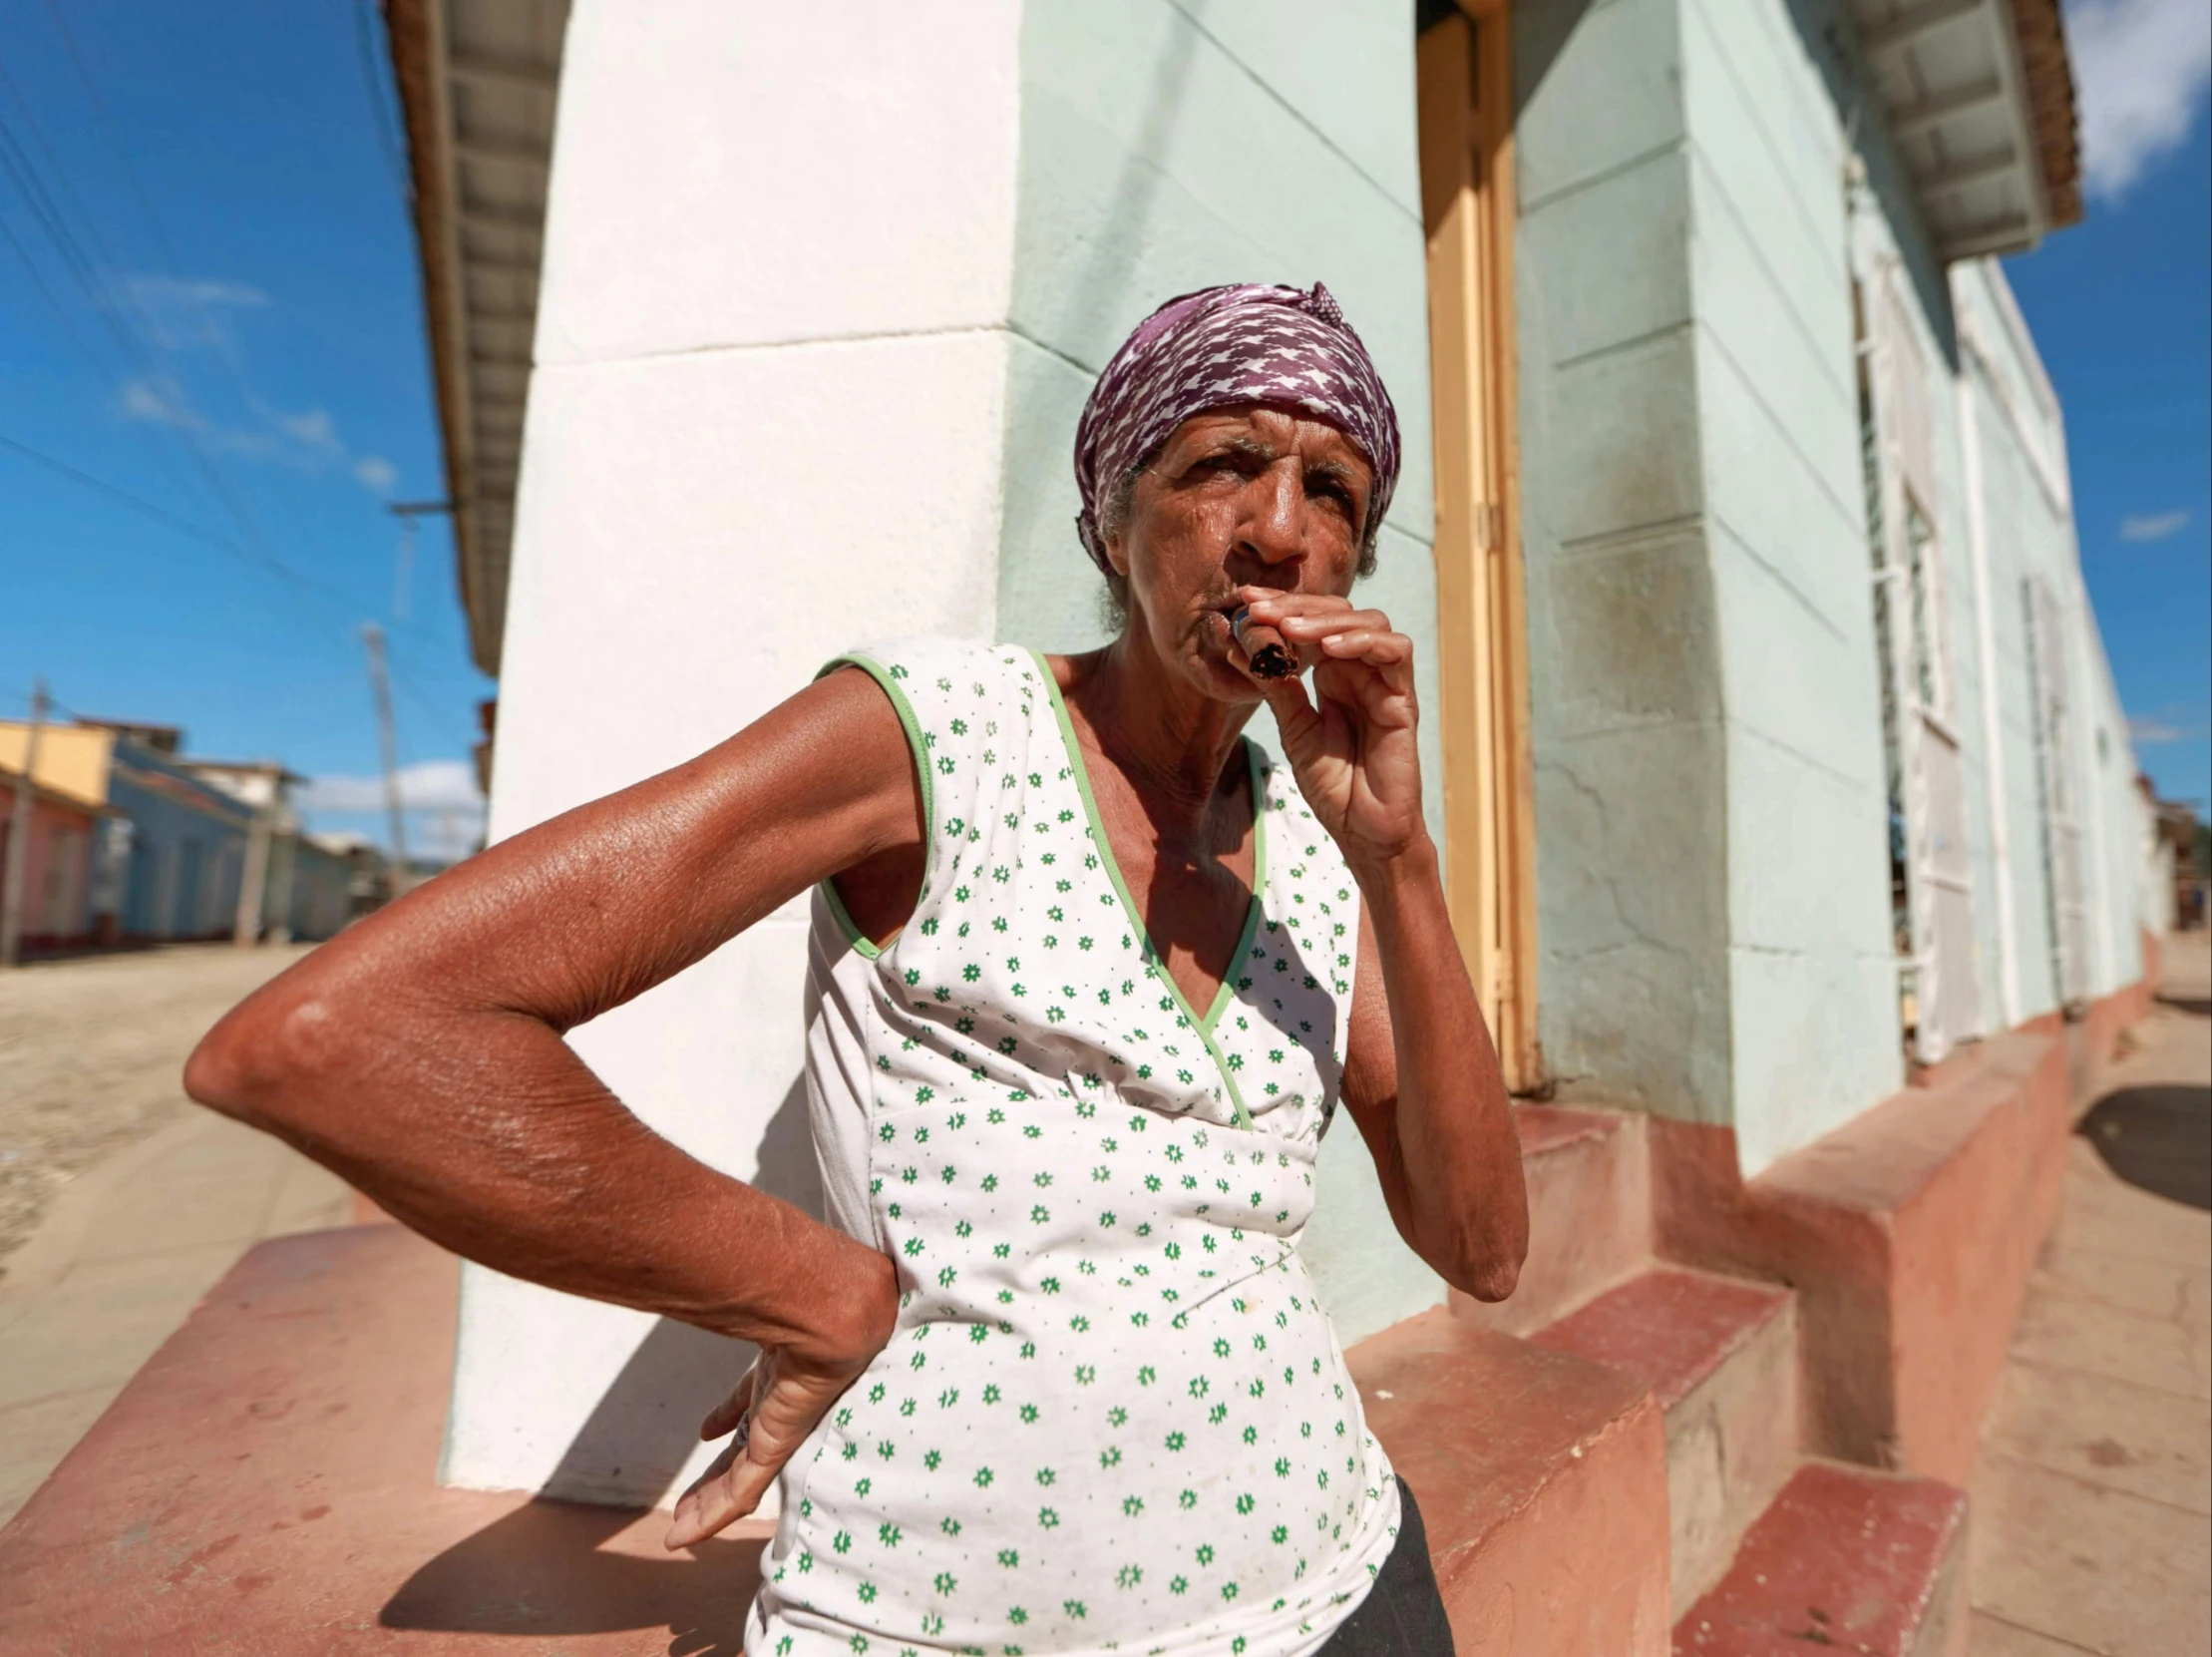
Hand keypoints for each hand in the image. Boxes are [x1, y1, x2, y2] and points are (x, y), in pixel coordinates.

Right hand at [665, 1260, 896, 1548]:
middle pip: (743, 1447)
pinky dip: (713, 1514)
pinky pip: (742, 1488)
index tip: (708, 1430)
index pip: (753, 1399)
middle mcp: (783, 1398)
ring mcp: (782, 1423)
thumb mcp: (767, 1288)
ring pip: (739, 1478)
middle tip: (690, 1499)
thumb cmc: (812, 1279)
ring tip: (683, 1529)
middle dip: (716, 1474)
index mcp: (784, 1363)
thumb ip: (736, 1277)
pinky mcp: (780, 1441)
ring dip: (708, 1504)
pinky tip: (688, 1535)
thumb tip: (705, 1237)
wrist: (840, 1300)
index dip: (730, 1414)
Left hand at [1231, 590, 1425, 870]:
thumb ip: (1276, 687)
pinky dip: (1364, 642)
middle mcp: (1360, 671)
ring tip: (1289, 628)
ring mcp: (1384, 682)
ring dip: (1328, 619)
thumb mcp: (1293, 729)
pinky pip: (1396, 653)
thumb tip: (1240, 645)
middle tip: (1260, 607)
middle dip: (1297, 605)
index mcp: (1334, 675)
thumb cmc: (1334, 785)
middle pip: (1339, 612)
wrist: (1363, 830)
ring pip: (1369, 622)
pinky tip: (1331, 649)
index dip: (1282, 606)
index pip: (1313, 622)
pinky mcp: (1404, 699)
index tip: (1246, 601)